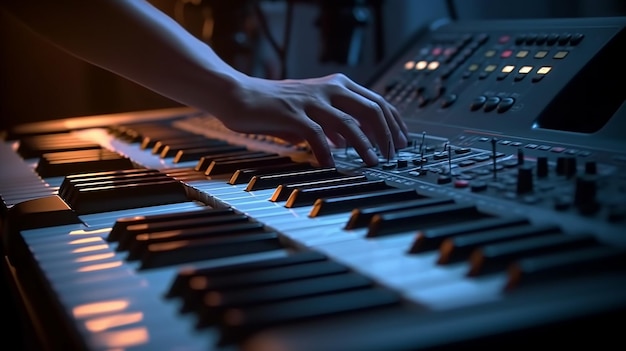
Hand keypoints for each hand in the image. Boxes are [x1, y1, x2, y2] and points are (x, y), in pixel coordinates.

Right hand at [217, 73, 408, 166]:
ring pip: (349, 123)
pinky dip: (327, 152)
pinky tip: (331, 165)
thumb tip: (350, 141)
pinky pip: (318, 135)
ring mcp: (311, 100)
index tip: (402, 142)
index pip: (377, 101)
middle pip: (371, 110)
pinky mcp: (293, 114)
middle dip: (386, 135)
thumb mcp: (311, 111)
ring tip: (373, 163)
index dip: (394, 123)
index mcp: (337, 85)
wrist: (240, 95)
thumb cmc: (275, 105)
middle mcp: (329, 89)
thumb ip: (332, 124)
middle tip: (392, 155)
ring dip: (365, 145)